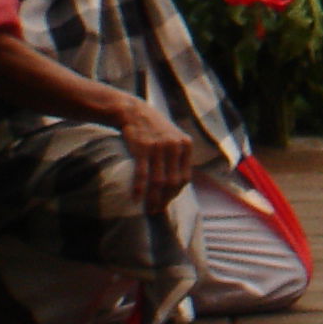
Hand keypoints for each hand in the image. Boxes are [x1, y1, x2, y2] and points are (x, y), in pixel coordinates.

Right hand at [111, 94, 192, 210]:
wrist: (136, 112)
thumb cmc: (155, 130)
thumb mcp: (174, 138)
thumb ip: (179, 157)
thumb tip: (177, 185)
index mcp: (186, 145)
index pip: (185, 177)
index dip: (176, 193)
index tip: (168, 203)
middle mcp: (175, 146)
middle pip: (173, 181)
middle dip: (166, 200)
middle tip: (157, 211)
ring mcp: (159, 147)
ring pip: (159, 181)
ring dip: (153, 199)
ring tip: (149, 209)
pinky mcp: (143, 148)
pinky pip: (142, 174)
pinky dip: (139, 189)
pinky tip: (136, 199)